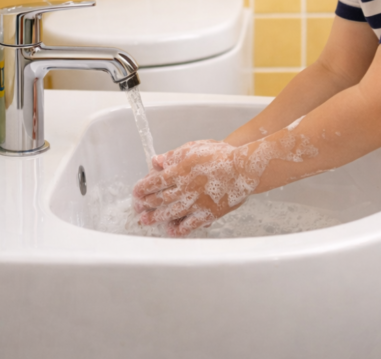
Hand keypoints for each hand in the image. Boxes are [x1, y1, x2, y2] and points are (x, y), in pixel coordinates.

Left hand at [132, 140, 258, 236]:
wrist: (244, 168)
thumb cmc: (220, 155)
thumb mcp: (194, 148)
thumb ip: (174, 156)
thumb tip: (157, 161)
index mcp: (180, 170)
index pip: (156, 181)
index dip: (143, 187)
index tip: (136, 192)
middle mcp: (185, 188)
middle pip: (160, 198)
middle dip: (146, 203)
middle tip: (137, 208)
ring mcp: (196, 203)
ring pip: (171, 212)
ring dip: (156, 217)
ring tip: (146, 221)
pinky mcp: (208, 213)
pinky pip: (190, 224)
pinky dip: (179, 229)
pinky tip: (171, 231)